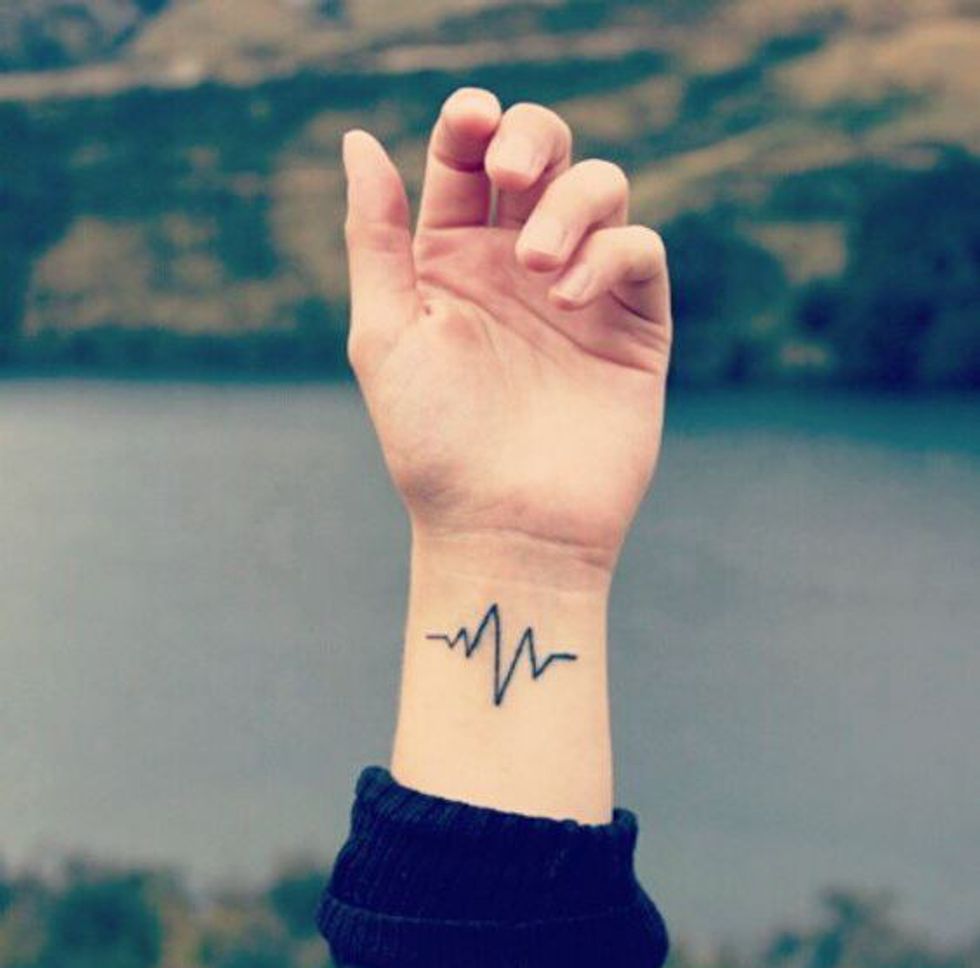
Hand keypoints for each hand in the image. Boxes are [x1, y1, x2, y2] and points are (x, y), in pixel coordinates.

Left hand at [342, 88, 670, 581]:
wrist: (506, 527)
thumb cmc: (434, 442)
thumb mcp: (387, 334)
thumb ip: (376, 236)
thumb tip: (360, 140)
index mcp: (452, 262)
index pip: (465, 161)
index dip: (470, 122)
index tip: (469, 124)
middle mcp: (517, 266)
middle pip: (544, 154)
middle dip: (532, 137)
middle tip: (511, 171)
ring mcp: (580, 292)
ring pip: (601, 189)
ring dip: (570, 203)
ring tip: (536, 265)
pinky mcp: (633, 326)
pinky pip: (640, 252)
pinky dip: (611, 254)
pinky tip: (569, 297)